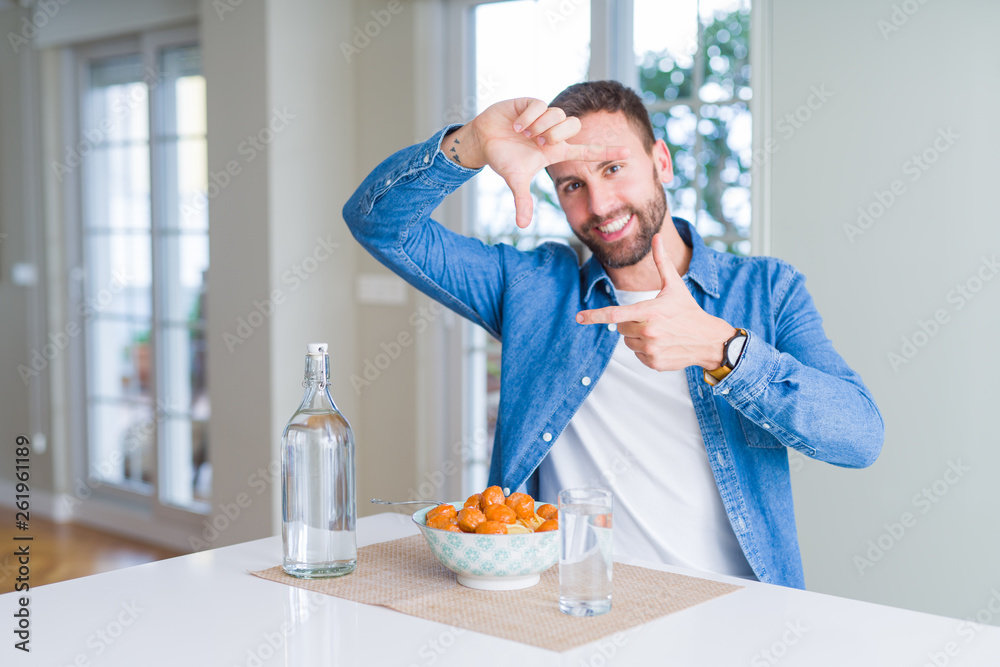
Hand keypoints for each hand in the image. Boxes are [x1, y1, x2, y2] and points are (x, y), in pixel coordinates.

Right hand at [442, 98, 628, 227]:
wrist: (483, 140)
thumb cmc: (503, 159)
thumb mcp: (515, 180)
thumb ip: (522, 201)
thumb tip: (522, 225)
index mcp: (556, 150)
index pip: (587, 151)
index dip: (607, 150)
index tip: (629, 152)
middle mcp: (553, 132)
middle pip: (574, 126)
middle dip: (555, 135)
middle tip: (537, 143)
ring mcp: (543, 116)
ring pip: (558, 114)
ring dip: (539, 127)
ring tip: (524, 134)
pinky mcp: (531, 103)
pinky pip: (539, 105)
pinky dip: (527, 118)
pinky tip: (516, 124)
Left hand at [575, 234, 736, 371]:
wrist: (708, 339)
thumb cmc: (688, 310)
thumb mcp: (674, 286)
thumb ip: (662, 262)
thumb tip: (657, 237)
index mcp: (649, 311)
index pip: (616, 314)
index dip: (595, 316)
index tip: (579, 317)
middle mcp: (648, 331)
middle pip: (620, 327)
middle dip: (630, 322)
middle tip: (651, 320)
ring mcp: (651, 348)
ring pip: (627, 342)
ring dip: (637, 337)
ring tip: (658, 332)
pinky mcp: (654, 363)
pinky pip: (637, 355)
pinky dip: (645, 350)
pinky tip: (662, 344)